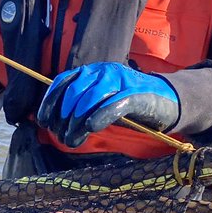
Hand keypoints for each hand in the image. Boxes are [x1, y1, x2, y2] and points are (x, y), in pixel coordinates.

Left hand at [36, 62, 179, 147]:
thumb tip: (52, 122)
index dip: (49, 102)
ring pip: (90, 99)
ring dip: (77, 123)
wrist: (168, 101)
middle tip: (61, 137)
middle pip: (74, 93)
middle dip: (63, 118)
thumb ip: (80, 106)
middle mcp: (103, 71)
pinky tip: (91, 128)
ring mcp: (121, 81)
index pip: (62, 82)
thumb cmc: (129, 105)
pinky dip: (100, 116)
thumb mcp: (101, 102)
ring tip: (72, 140)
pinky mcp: (137, 94)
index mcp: (92, 71)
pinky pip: (114, 104)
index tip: (43, 122)